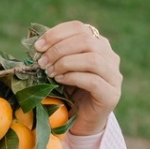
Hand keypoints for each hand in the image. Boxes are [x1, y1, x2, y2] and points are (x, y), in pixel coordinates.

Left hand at [33, 20, 121, 135]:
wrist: (81, 121)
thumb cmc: (69, 92)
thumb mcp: (60, 68)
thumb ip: (54, 54)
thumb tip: (35, 43)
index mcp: (98, 44)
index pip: (80, 28)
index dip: (57, 34)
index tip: (38, 46)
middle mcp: (110, 56)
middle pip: (86, 41)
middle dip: (59, 49)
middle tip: (42, 62)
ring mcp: (113, 75)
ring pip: (92, 59)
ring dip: (66, 62)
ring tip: (50, 72)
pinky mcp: (111, 94)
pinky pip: (93, 80)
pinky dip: (73, 77)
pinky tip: (59, 80)